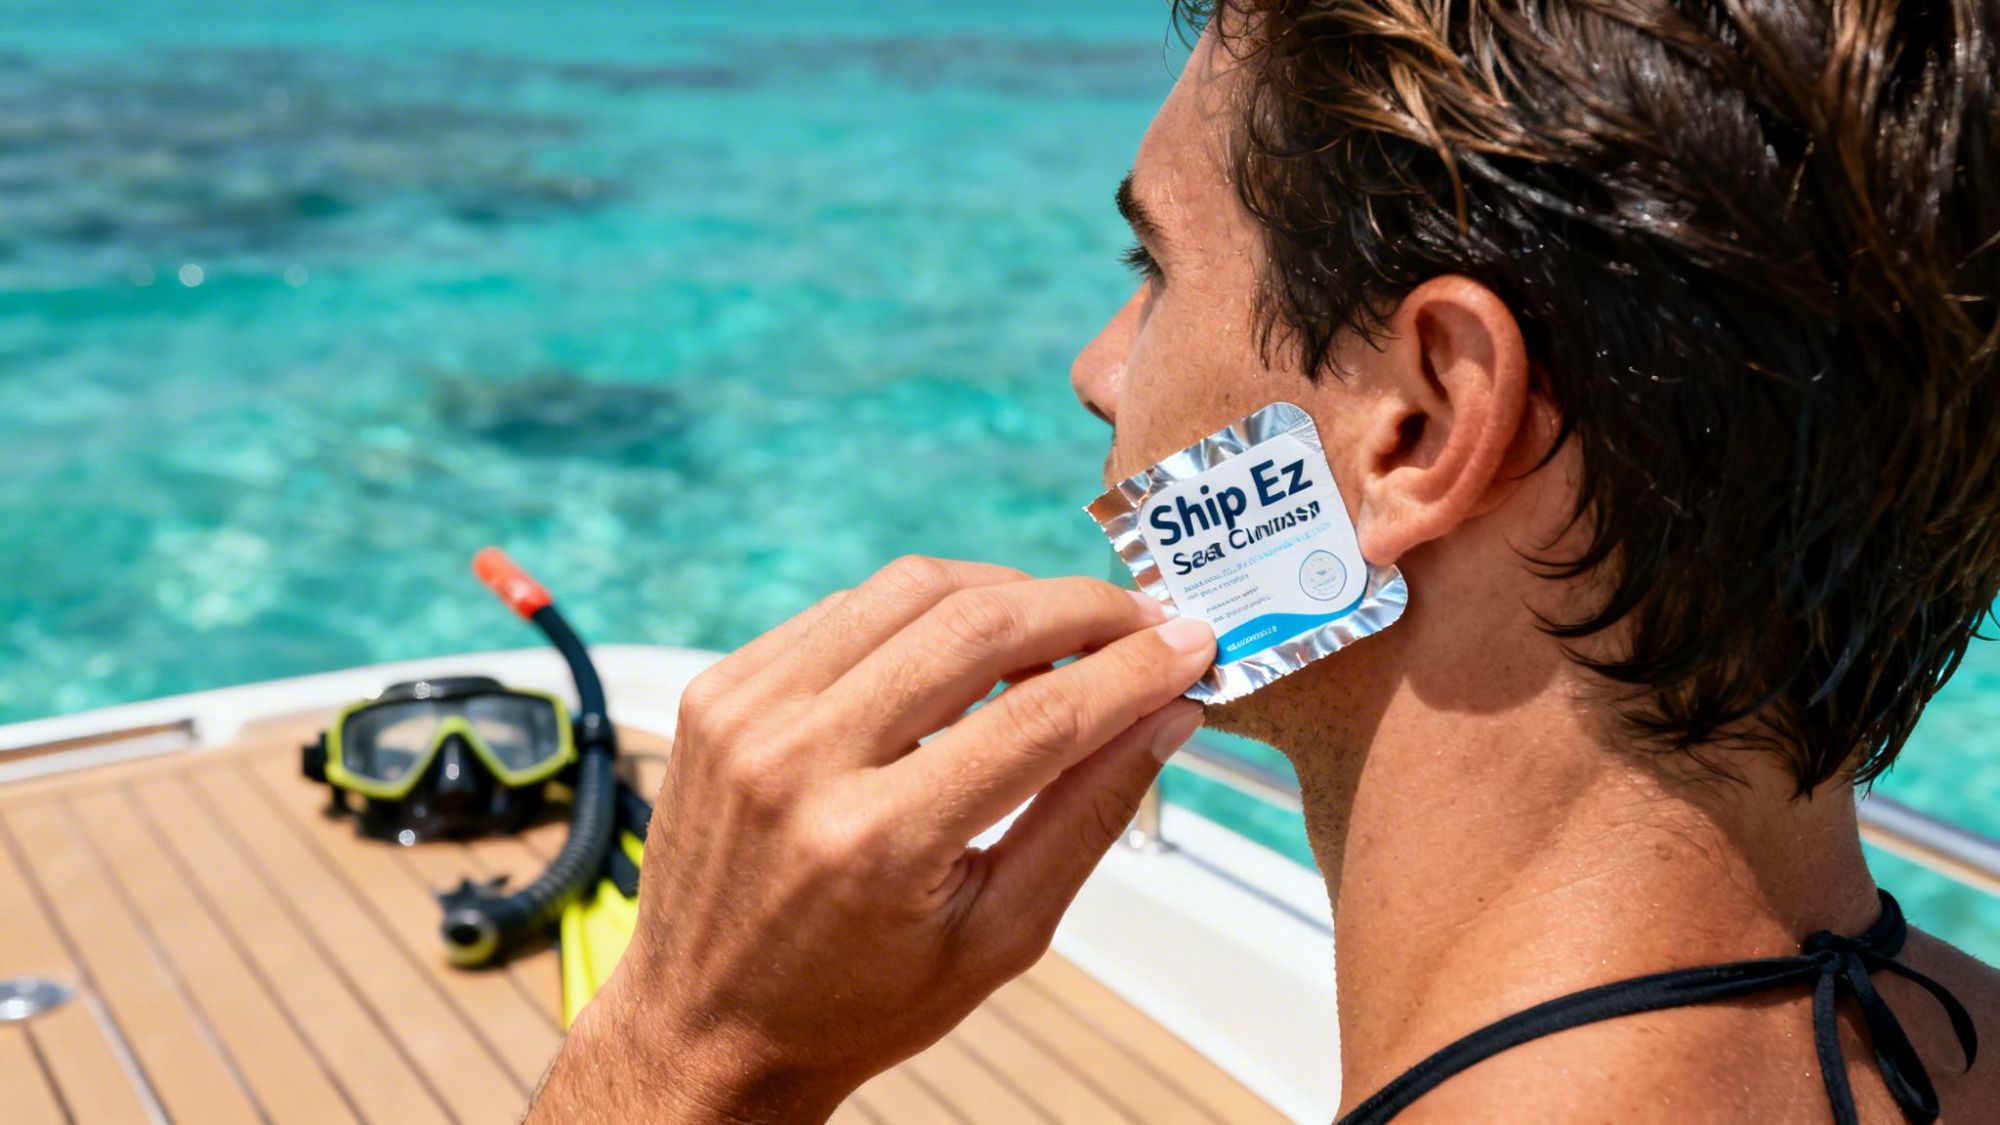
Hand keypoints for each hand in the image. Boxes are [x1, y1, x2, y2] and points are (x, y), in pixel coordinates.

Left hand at [526, 557, 1212, 1122]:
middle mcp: (799, 764)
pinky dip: (922, 613)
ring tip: (1065, 631)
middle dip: (1082, 608)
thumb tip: (1165, 713)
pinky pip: (845, 609)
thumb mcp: (997, 937)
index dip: (1131, 670)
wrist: (704, 1024)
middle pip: (975, 626)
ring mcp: (747, 716)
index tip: (1191, 646)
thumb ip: (1087, 814)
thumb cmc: (853, 1002)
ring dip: (1008, 592)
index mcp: (874, 844)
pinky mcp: (720, 691)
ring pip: (910, 591)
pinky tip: (966, 647)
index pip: (1037, 717)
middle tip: (1144, 620)